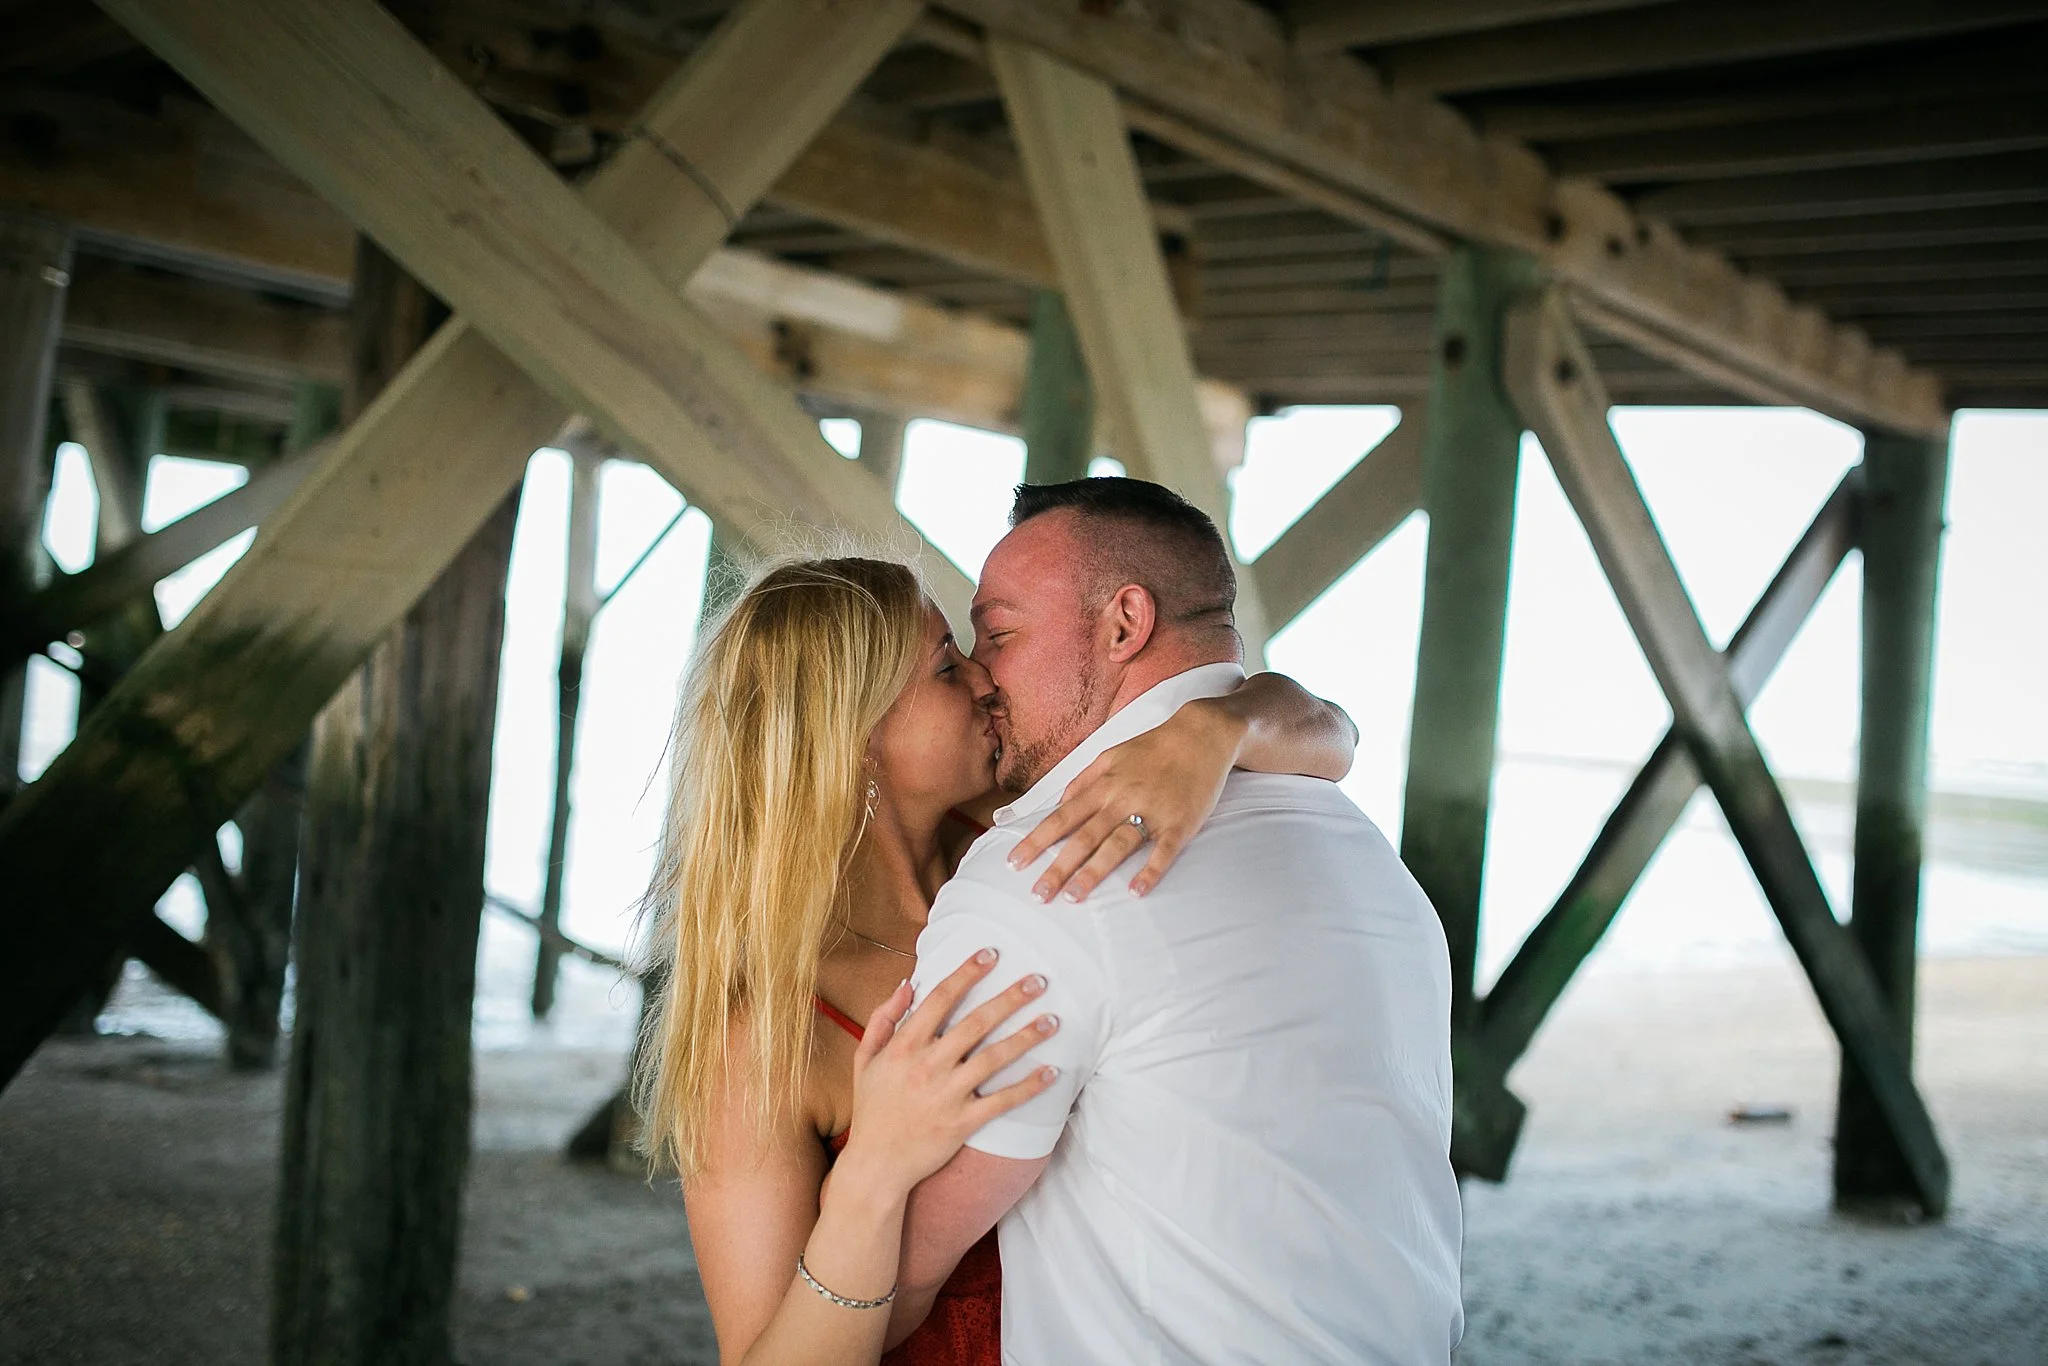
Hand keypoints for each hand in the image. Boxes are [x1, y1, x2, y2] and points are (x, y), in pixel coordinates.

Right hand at [838, 950, 1059, 1197]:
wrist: (876, 1165)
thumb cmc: (872, 1110)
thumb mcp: (865, 1060)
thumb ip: (883, 1020)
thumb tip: (906, 985)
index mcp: (904, 1046)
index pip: (940, 999)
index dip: (967, 973)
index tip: (992, 954)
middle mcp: (928, 1065)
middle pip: (976, 1023)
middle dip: (1010, 998)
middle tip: (1039, 980)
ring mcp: (947, 1094)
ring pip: (994, 1058)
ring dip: (1027, 1037)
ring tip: (1055, 1020)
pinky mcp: (963, 1123)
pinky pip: (1002, 1101)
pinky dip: (1028, 1086)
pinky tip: (1052, 1072)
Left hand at [1009, 697, 1243, 902]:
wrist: (1201, 735)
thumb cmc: (1153, 747)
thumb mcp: (1111, 755)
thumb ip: (1082, 780)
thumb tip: (1057, 803)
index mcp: (1104, 785)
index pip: (1062, 817)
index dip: (1037, 840)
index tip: (1015, 863)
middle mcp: (1123, 798)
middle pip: (1084, 837)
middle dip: (1058, 867)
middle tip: (1039, 895)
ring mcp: (1152, 811)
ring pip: (1118, 845)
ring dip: (1095, 872)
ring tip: (1074, 897)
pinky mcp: (1180, 823)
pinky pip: (1163, 850)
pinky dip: (1150, 871)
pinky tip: (1136, 891)